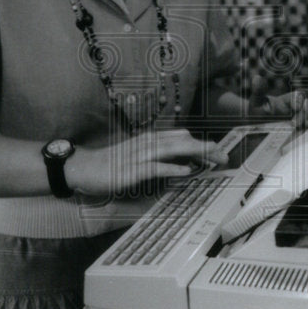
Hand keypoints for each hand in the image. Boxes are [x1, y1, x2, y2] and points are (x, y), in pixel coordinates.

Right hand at [64, 129, 227, 198]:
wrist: (84, 167)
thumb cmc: (111, 164)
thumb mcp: (137, 157)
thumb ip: (157, 157)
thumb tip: (178, 163)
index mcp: (150, 140)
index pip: (182, 137)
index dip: (201, 143)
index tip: (217, 152)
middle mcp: (148, 143)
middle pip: (183, 141)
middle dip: (206, 148)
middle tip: (224, 156)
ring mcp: (141, 155)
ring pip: (174, 150)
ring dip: (196, 154)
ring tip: (214, 158)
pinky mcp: (133, 169)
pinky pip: (157, 167)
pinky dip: (173, 168)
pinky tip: (186, 171)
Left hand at [249, 75, 307, 130]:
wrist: (259, 125)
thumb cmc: (258, 112)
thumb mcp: (256, 102)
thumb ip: (258, 91)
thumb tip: (256, 77)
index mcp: (287, 99)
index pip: (298, 95)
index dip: (299, 100)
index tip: (296, 108)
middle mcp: (296, 106)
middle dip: (304, 113)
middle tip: (295, 123)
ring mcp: (301, 116)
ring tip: (306, 126)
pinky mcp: (303, 126)